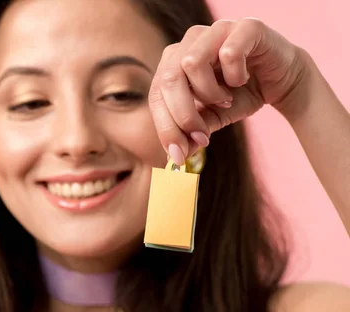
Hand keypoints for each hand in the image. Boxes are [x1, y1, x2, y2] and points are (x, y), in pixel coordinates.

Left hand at [149, 18, 309, 164]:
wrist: (284, 81)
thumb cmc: (242, 95)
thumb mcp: (213, 118)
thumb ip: (192, 131)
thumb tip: (177, 155)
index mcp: (174, 61)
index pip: (156, 95)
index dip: (165, 127)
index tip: (178, 155)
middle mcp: (189, 41)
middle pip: (167, 79)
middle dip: (183, 115)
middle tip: (202, 136)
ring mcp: (215, 30)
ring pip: (190, 63)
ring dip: (209, 92)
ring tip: (226, 99)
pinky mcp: (244, 27)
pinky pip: (228, 53)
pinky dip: (235, 76)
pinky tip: (243, 79)